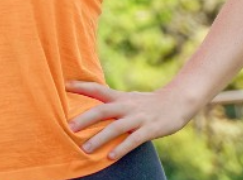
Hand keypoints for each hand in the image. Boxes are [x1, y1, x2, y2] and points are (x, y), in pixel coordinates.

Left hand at [64, 81, 196, 159]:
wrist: (178, 101)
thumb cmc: (149, 103)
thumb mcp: (130, 98)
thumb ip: (113, 101)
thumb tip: (94, 104)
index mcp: (121, 97)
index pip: (98, 89)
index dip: (82, 87)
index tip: (65, 85)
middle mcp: (127, 106)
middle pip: (103, 110)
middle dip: (85, 119)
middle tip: (69, 126)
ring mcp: (139, 118)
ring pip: (116, 127)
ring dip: (100, 138)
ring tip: (85, 149)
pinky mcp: (150, 129)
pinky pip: (133, 140)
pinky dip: (121, 148)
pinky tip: (110, 157)